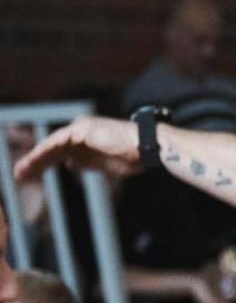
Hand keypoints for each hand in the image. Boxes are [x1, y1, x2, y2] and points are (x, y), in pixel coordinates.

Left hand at [13, 116, 140, 180]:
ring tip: (22, 172)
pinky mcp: (80, 130)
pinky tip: (33, 163)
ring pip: (51, 145)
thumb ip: (86, 162)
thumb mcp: (105, 163)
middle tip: (21, 175)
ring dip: (34, 159)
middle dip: (36, 162)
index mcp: (87, 139)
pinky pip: (56, 142)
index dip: (46, 163)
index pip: (61, 151)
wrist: (147, 146)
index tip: (34, 174)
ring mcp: (80, 128)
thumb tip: (68, 163)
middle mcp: (81, 130)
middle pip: (53, 148)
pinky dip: (43, 153)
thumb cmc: (134, 156)